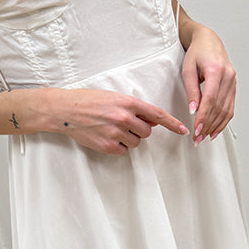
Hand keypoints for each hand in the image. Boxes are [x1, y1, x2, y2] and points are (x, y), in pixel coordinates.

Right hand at [41, 88, 188, 155]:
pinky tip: (105, 137)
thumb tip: (151, 120)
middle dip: (139, 130)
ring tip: (111, 129)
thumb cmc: (88, 101)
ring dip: (128, 138)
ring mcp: (115, 132)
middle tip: (123, 123)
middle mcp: (124, 117)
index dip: (172, 123)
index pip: (156, 114)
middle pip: (147, 132)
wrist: (65, 110)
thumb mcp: (114, 97)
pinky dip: (117, 146)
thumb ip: (134, 108)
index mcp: (128, 102)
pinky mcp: (107, 145)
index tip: (183, 130)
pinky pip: (123, 150)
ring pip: (135, 142)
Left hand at [181, 24, 235, 143]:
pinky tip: (215, 129)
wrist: (209, 41)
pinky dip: (223, 121)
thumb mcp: (188, 69)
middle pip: (219, 107)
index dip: (204, 117)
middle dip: (208, 125)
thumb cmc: (197, 53)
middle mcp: (228, 76)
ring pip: (226, 110)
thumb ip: (191, 90)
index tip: (197, 129)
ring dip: (216, 126)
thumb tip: (193, 110)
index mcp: (216, 70)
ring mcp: (233, 82)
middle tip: (197, 138)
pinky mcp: (233, 86)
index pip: (211, 99)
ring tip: (205, 137)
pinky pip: (230, 107)